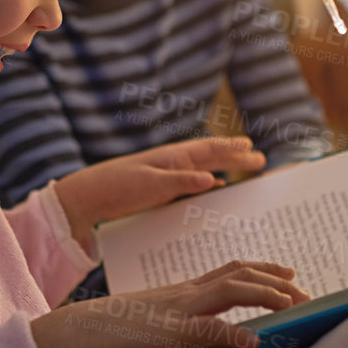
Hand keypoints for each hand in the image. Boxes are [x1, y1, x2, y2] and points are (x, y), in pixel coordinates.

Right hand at [29, 260, 310, 347]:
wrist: (80, 331)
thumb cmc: (113, 331)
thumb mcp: (154, 323)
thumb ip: (179, 323)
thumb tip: (202, 336)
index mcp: (182, 292)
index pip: (229, 271)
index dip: (262, 270)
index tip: (288, 274)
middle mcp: (185, 294)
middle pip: (239, 274)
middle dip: (276, 281)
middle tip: (305, 291)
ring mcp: (179, 310)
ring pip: (231, 291)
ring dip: (266, 296)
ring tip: (293, 304)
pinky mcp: (170, 333)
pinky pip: (209, 330)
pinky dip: (235, 333)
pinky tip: (256, 340)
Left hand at [53, 137, 265, 250]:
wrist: (87, 198)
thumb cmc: (117, 187)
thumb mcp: (151, 185)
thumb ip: (182, 182)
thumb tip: (214, 179)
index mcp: (173, 157)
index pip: (210, 151)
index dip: (233, 150)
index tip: (254, 149)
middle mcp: (172, 164)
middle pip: (211, 158)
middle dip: (235, 158)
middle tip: (260, 159)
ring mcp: (166, 176)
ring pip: (202, 170)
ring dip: (223, 169)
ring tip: (242, 169)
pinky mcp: (158, 190)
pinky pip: (190, 184)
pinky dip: (206, 184)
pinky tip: (212, 188)